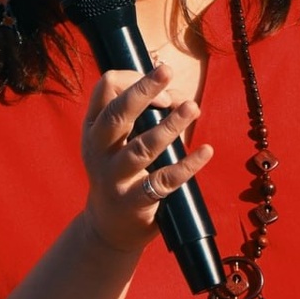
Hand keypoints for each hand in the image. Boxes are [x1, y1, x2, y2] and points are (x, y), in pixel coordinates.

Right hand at [80, 62, 213, 253]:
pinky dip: (187, 166)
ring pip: (142, 148)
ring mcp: (114, 178)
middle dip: (142, 90)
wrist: (108, 228)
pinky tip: (206, 151)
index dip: (134, 79)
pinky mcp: (133, 201)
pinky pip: (163, 181)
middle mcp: (98, 151)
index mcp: (93, 129)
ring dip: (170, 126)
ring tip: (192, 107)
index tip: (162, 83)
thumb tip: (171, 80)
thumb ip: (139, 112)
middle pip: (117, 114)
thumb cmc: (120, 172)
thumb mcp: (116, 141)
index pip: (105, 90)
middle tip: (167, 71)